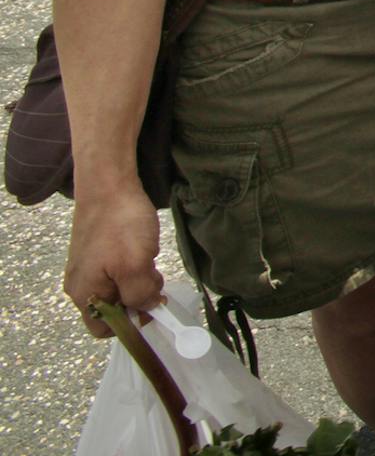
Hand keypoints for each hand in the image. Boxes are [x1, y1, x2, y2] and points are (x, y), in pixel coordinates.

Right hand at [65, 183, 163, 335]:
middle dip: (138, 298)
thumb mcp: (134, 266)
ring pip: (120, 288)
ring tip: (148, 259)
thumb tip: (147, 309)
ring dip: (139, 280)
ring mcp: (89, 268)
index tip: (152, 308)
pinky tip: (143, 249)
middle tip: (153, 277)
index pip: (104, 330)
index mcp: (85, 295)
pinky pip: (120, 271)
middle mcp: (81, 285)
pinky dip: (135, 265)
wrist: (108, 185)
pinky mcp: (98, 253)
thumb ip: (139, 295)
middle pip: (115, 309)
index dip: (130, 324)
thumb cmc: (120, 226)